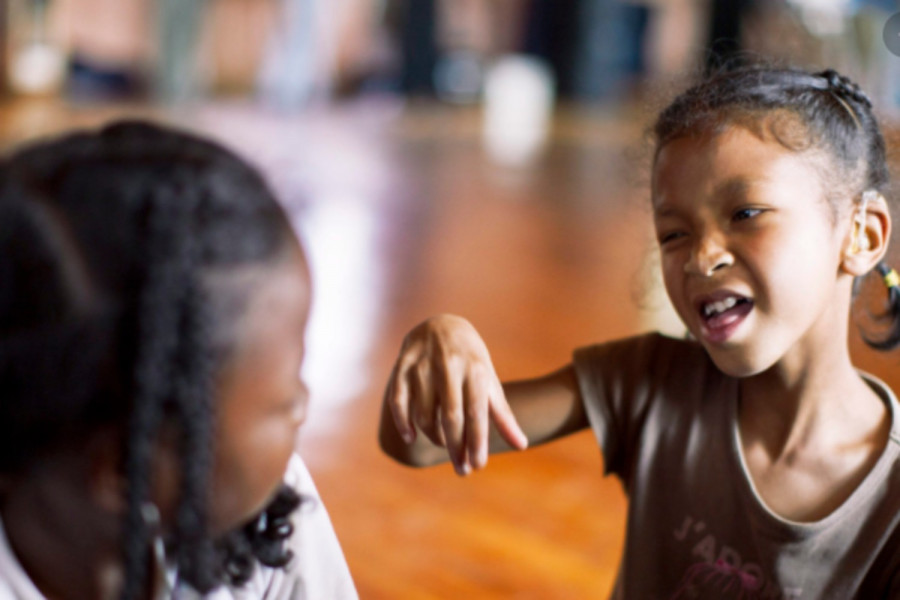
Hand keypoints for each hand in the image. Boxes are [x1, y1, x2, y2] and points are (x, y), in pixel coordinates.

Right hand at [384, 314, 527, 474]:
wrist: (442, 324)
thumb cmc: (472, 361)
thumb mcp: (489, 382)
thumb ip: (503, 415)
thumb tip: (522, 446)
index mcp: (476, 370)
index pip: (476, 413)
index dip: (476, 442)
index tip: (477, 466)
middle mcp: (450, 366)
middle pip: (451, 417)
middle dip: (457, 448)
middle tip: (462, 471)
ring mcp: (424, 365)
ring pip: (425, 413)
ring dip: (435, 437)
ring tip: (446, 445)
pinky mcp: (402, 366)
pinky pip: (398, 400)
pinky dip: (403, 422)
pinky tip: (411, 438)